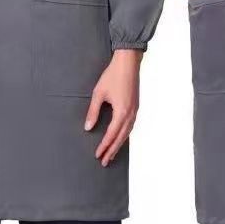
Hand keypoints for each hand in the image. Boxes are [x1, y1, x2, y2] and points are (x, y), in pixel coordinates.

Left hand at [84, 49, 142, 166]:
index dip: (104, 146)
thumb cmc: (113, 75)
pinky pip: (130, 125)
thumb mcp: (99, 93)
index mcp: (121, 112)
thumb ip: (93, 112)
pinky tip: (120, 137)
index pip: (111, 134)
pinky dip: (124, 134)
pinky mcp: (136, 106)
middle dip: (112, 150)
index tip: (98, 155)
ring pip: (127, 132)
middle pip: (121, 137)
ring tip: (111, 153)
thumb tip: (88, 128)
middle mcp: (131, 114)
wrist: (128, 62)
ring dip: (119, 144)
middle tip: (105, 161)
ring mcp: (135, 110)